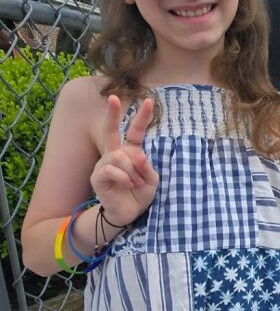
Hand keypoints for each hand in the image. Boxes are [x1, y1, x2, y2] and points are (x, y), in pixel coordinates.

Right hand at [90, 95, 158, 225]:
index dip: (143, 117)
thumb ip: (147, 166)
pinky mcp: (97, 176)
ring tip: (135, 183)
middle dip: (111, 113)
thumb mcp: (152, 180)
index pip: (135, 131)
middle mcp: (115, 155)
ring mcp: (104, 164)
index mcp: (130, 152)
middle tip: (113, 97)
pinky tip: (126, 185)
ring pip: (119, 156)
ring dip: (132, 170)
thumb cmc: (140, 194)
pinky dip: (124, 177)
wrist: (128, 213)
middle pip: (110, 130)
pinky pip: (111, 169)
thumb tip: (137, 155)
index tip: (149, 101)